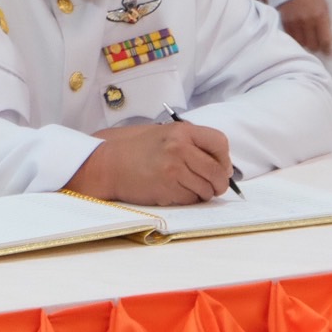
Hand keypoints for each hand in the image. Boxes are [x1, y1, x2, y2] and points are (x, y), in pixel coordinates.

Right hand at [65, 121, 233, 204]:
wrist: (107, 164)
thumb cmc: (134, 148)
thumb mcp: (164, 133)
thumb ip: (190, 143)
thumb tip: (219, 162)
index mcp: (182, 131)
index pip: (220, 143)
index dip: (224, 159)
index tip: (221, 168)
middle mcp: (180, 148)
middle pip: (217, 171)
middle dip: (219, 183)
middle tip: (213, 186)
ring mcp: (174, 169)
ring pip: (206, 189)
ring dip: (202, 193)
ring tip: (188, 188)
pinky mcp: (167, 188)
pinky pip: (191, 199)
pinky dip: (188, 200)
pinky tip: (175, 193)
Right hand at [278, 0, 331, 53]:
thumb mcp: (323, 6)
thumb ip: (324, 22)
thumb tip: (326, 38)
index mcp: (320, 16)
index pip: (325, 40)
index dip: (326, 49)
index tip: (327, 52)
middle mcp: (308, 21)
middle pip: (312, 44)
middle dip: (315, 46)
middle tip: (316, 46)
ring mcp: (295, 22)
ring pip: (301, 42)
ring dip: (304, 43)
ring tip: (307, 41)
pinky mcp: (285, 20)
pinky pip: (291, 36)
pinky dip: (295, 38)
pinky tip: (298, 36)